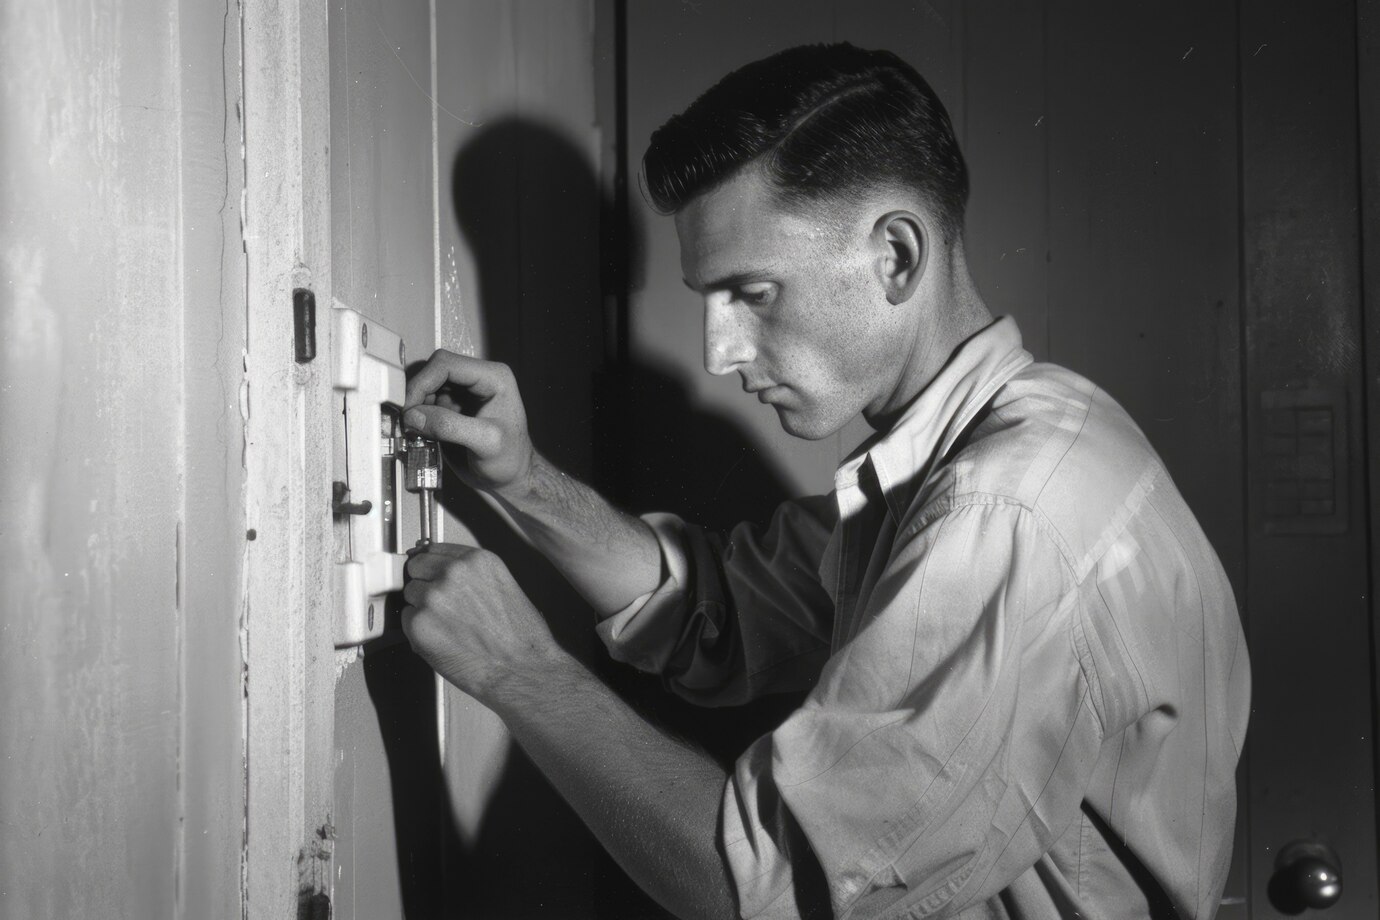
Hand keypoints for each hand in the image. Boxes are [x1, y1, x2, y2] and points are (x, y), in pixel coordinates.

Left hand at [401, 543, 558, 699]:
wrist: (522, 669)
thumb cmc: (520, 638)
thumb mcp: (503, 587)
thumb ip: (472, 575)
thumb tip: (445, 573)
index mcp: (478, 560)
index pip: (434, 548)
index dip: (431, 565)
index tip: (428, 571)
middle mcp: (455, 573)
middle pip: (416, 568)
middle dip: (424, 584)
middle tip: (441, 607)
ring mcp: (435, 597)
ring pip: (410, 595)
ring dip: (422, 610)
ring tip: (449, 628)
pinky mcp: (420, 624)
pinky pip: (407, 621)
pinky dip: (419, 633)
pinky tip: (444, 640)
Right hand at [403, 350, 533, 499]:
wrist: (511, 479)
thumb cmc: (511, 460)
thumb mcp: (486, 443)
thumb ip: (450, 426)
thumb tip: (414, 416)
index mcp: (492, 377)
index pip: (446, 364)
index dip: (422, 383)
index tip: (409, 408)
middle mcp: (476, 380)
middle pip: (431, 373)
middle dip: (416, 396)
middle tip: (407, 422)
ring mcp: (462, 393)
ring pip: (425, 388)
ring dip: (414, 409)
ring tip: (414, 431)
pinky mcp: (450, 409)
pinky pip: (424, 405)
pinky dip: (416, 418)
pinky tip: (420, 435)